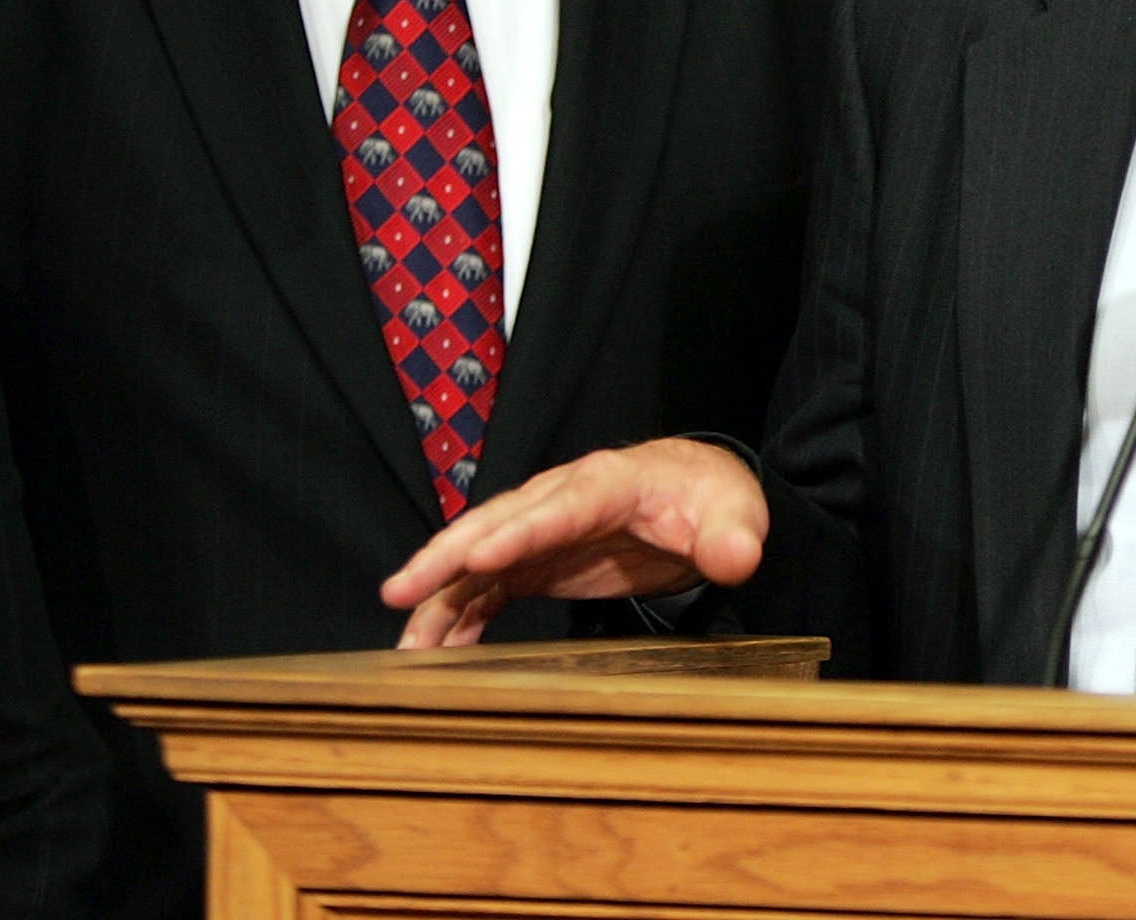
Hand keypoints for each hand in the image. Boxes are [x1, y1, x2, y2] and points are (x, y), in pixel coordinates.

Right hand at [381, 437, 767, 647]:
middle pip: (495, 526)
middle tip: (399, 593)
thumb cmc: (710, 497)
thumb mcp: (733, 512)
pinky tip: (433, 652)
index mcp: (607, 483)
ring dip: (438, 599)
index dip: (518, 533)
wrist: (697, 492)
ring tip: (403, 648)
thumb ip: (732, 536)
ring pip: (477, 560)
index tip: (477, 558)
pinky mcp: (537, 562)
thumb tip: (737, 558)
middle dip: (446, 558)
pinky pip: (487, 589)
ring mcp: (542, 533)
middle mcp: (560, 501)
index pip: (558, 507)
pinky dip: (458, 617)